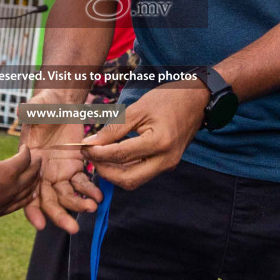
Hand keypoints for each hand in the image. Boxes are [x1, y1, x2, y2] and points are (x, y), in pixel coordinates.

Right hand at [0, 133, 41, 223]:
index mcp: (9, 171)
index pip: (25, 158)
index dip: (26, 150)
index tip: (25, 147)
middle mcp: (14, 186)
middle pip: (32, 173)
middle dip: (37, 164)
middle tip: (39, 158)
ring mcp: (10, 199)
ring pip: (31, 189)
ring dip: (36, 179)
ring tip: (38, 173)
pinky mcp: (5, 210)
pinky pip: (23, 202)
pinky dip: (30, 196)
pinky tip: (32, 194)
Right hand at [20, 92, 101, 234]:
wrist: (60, 103)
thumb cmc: (44, 104)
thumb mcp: (36, 107)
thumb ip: (30, 113)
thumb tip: (24, 111)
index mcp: (27, 164)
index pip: (26, 192)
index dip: (32, 210)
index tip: (40, 225)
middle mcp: (42, 172)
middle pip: (49, 200)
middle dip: (60, 216)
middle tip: (72, 228)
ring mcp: (59, 171)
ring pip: (67, 195)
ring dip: (78, 205)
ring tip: (91, 208)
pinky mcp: (75, 166)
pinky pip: (82, 183)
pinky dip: (89, 191)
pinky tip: (98, 196)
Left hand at [84, 81, 206, 189]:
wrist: (196, 100)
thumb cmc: (168, 99)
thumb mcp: (137, 109)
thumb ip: (113, 129)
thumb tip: (91, 143)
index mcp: (159, 143)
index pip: (121, 155)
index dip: (98, 153)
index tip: (83, 147)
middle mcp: (166, 160)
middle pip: (128, 179)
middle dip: (105, 171)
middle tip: (90, 157)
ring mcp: (168, 165)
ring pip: (134, 180)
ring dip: (114, 173)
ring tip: (99, 156)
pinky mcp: (166, 165)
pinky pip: (141, 174)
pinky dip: (124, 169)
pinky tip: (113, 157)